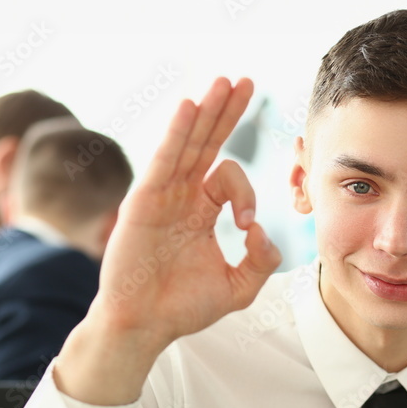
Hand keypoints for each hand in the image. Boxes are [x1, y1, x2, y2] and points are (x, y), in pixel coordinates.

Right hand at [92, 76, 280, 342]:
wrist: (144, 326)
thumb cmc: (183, 308)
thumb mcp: (238, 287)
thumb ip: (261, 260)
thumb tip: (263, 230)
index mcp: (200, 209)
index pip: (229, 176)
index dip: (246, 193)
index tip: (247, 224)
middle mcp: (180, 195)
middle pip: (206, 142)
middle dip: (226, 112)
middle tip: (245, 81)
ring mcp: (160, 195)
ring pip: (186, 143)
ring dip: (205, 111)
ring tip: (223, 81)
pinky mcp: (143, 201)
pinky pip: (163, 159)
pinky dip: (176, 132)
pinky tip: (190, 106)